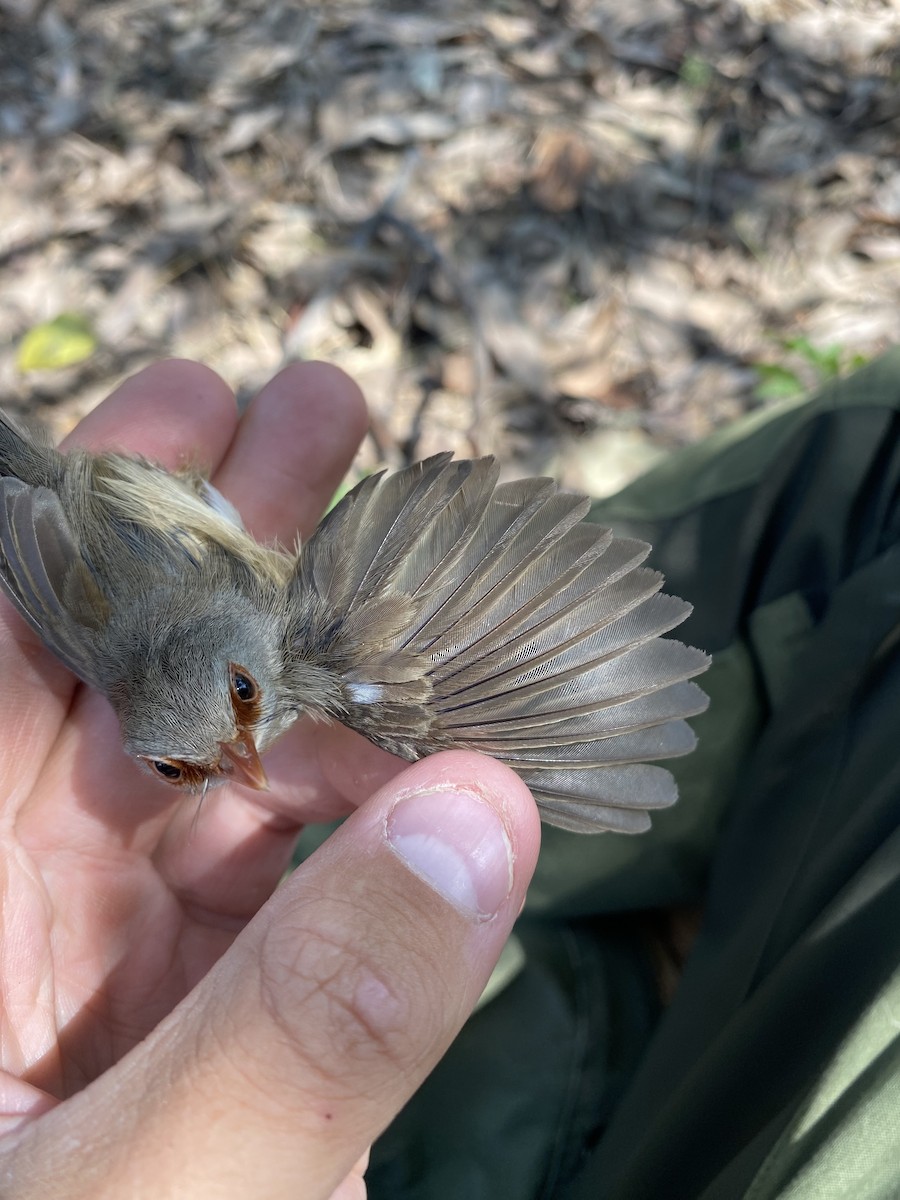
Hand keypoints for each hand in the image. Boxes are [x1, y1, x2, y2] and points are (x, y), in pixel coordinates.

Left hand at [0, 361, 540, 1198]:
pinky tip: (450, 747)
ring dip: (327, 668)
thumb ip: (314, 1021)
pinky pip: (300, 885)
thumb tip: (484, 816)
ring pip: (233, 773)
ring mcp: (123, 965)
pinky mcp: (213, 1026)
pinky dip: (376, 821)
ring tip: (418, 544)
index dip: (109, 518)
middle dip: (230, 542)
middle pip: (133, 677)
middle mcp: (23, 912)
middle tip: (320, 408)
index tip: (210, 403)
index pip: (13, 657)